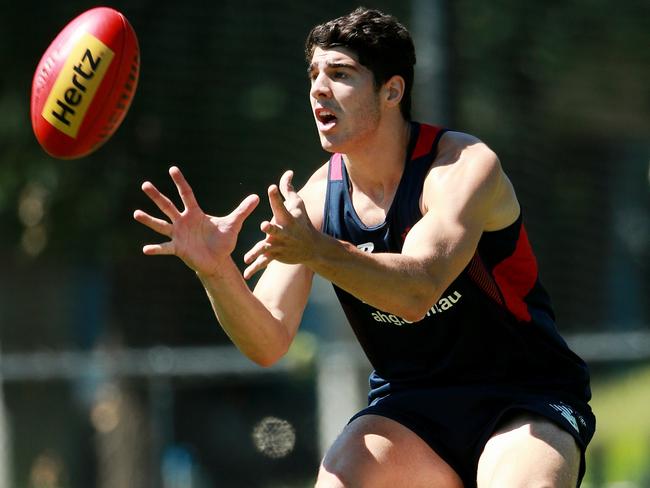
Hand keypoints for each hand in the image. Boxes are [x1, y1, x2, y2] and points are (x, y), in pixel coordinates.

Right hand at [133, 166, 258, 275]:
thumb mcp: (233, 224)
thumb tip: (258, 196)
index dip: (180, 182)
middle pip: (168, 206)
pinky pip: (165, 248)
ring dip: (149, 220)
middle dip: (157, 196)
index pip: (186, 194)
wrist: (218, 260)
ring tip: (136, 213)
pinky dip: (156, 249)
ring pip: (161, 225)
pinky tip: (145, 249)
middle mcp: (183, 222)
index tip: (172, 169)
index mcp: (195, 213)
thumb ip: (243, 210)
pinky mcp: (178, 249)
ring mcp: (178, 235)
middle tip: (145, 184)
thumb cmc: (223, 241)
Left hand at [243, 170, 317, 278]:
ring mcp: (280, 245)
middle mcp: (284, 232)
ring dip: (258, 252)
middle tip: (264, 225)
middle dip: (270, 228)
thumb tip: (287, 172)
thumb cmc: (302, 221)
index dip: (276, 196)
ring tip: (248, 257)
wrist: (312, 247)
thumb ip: (288, 188)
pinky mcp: (276, 255)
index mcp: (287, 217)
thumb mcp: (297, 204)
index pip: (281, 204)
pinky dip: (255, 268)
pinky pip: (263, 262)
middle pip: (276, 229)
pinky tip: (246, 273)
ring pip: (267, 248)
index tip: (271, 187)